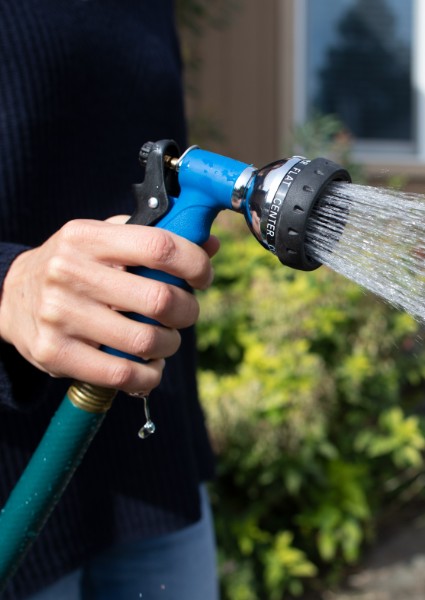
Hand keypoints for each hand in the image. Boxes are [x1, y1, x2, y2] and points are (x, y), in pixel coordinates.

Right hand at [0, 218, 219, 393]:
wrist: (9, 297)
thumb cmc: (75, 266)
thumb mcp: (106, 241)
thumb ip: (155, 239)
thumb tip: (209, 245)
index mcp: (88, 237)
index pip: (160, 246)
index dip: (195, 264)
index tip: (202, 277)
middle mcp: (69, 272)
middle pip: (159, 299)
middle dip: (187, 311)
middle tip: (184, 313)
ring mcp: (60, 315)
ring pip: (146, 340)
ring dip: (170, 344)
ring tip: (164, 339)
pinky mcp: (54, 353)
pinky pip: (123, 373)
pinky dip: (149, 375)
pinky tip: (150, 366)